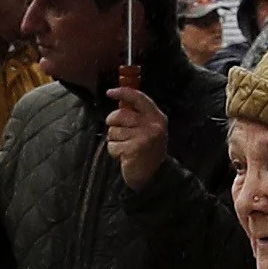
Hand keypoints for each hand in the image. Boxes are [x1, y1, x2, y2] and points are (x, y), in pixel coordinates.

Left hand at [102, 68, 169, 188]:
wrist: (154, 176)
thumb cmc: (148, 150)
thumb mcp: (150, 129)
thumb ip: (139, 115)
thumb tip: (120, 102)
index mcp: (157, 117)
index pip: (138, 98)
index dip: (122, 92)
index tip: (110, 92)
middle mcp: (153, 125)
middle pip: (120, 115)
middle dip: (113, 123)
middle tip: (118, 132)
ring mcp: (144, 137)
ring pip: (114, 131)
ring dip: (114, 140)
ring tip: (126, 147)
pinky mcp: (134, 149)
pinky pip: (112, 145)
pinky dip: (114, 152)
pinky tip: (124, 156)